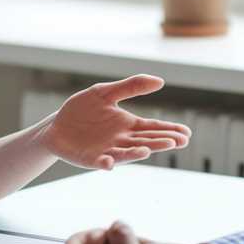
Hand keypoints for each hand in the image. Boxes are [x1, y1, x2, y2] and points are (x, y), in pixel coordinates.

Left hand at [39, 75, 190, 169]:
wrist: (56, 125)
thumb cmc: (82, 109)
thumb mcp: (105, 92)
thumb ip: (130, 87)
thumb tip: (161, 81)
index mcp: (128, 125)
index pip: (152, 128)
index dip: (169, 130)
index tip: (186, 133)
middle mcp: (121, 140)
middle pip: (145, 142)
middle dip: (161, 142)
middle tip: (179, 142)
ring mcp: (107, 151)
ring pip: (126, 153)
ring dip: (137, 153)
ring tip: (148, 150)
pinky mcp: (90, 159)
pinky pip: (100, 162)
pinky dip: (106, 163)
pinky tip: (110, 162)